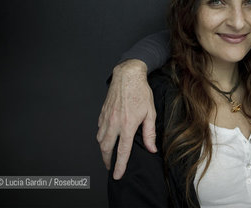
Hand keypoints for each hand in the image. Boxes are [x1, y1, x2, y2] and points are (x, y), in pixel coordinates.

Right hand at [97, 59, 156, 179]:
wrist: (127, 76)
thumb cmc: (140, 92)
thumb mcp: (150, 113)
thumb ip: (150, 133)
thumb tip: (152, 148)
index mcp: (128, 125)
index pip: (122, 151)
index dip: (120, 165)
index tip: (117, 175)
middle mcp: (114, 123)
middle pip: (106, 148)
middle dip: (107, 160)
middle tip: (111, 167)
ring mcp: (106, 118)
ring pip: (100, 139)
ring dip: (103, 149)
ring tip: (108, 154)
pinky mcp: (102, 113)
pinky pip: (99, 128)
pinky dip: (101, 136)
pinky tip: (106, 137)